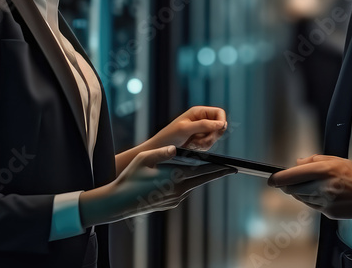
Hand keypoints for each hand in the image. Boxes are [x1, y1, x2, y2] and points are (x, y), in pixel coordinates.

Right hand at [79, 146, 234, 227]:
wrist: (119, 203)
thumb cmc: (130, 178)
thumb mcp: (144, 160)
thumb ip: (162, 152)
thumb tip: (175, 149)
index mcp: (175, 177)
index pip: (203, 171)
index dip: (219, 168)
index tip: (232, 167)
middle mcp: (179, 190)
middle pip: (203, 179)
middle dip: (217, 173)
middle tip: (231, 169)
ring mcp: (175, 199)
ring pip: (193, 185)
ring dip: (201, 177)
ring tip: (210, 169)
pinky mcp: (170, 204)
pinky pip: (184, 191)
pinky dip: (188, 183)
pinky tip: (187, 178)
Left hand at [148, 106, 228, 150]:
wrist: (160, 148)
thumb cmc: (169, 135)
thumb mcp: (186, 129)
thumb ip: (204, 125)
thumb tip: (221, 124)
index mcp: (198, 112)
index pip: (219, 113)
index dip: (221, 122)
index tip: (217, 131)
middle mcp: (202, 119)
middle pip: (219, 127)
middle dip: (211, 136)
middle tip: (199, 141)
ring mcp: (201, 130)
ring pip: (215, 137)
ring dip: (205, 143)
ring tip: (192, 144)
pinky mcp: (200, 140)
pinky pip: (209, 144)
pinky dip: (202, 147)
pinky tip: (192, 147)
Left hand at [267, 155, 351, 219]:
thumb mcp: (334, 159)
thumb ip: (312, 160)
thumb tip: (296, 163)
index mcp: (323, 170)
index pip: (291, 176)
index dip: (277, 179)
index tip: (271, 179)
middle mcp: (323, 187)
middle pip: (293, 190)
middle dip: (289, 186)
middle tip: (292, 182)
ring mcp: (326, 202)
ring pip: (302, 199)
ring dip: (303, 193)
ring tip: (317, 186)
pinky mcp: (329, 213)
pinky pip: (314, 207)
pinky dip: (314, 201)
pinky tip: (326, 195)